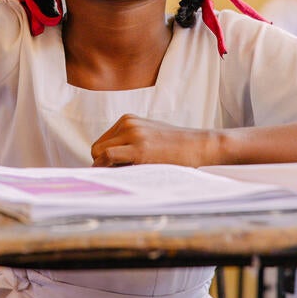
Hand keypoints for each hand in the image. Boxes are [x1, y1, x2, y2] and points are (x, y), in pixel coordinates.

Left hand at [90, 114, 216, 166]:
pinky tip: (125, 177)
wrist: (199, 146)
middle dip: (104, 165)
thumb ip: (128, 144)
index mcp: (128, 120)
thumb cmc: (175, 147)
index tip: (113, 173)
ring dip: (107, 169)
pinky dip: (108, 169)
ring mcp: (133, 134)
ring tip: (128, 177)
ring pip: (100, 154)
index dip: (104, 160)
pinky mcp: (139, 148)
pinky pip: (108, 157)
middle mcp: (128, 123)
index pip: (102, 143)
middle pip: (97, 149)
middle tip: (121, 177)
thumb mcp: (148, 137)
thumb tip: (104, 166)